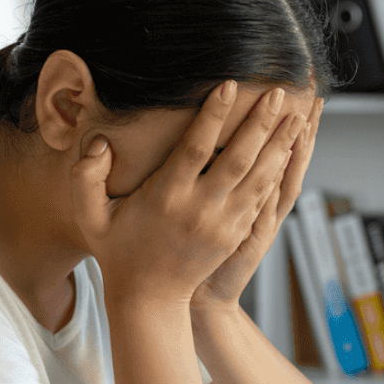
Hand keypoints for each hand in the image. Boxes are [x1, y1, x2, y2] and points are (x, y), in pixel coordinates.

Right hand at [71, 82, 307, 308]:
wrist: (149, 298)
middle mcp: (200, 209)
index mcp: (166, 197)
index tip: (228, 85)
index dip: (213, 115)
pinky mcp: (236, 234)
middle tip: (279, 93)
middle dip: (261, 124)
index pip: (195, 148)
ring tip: (297, 118)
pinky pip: (262, 199)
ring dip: (280, 146)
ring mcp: (223, 224)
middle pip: (239, 159)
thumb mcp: (89, 216)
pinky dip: (279, 174)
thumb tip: (98, 143)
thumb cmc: (117, 250)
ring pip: (259, 178)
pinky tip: (290, 152)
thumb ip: (85, 177)